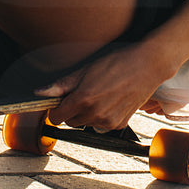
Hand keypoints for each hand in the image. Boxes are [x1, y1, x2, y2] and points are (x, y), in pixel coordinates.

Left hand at [37, 45, 166, 132]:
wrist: (148, 66)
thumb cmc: (117, 63)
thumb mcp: (86, 69)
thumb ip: (62, 85)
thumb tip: (40, 93)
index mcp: (83, 99)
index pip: (56, 116)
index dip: (56, 108)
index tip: (62, 100)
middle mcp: (94, 114)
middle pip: (71, 121)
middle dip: (72, 110)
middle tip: (84, 92)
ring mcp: (108, 121)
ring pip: (86, 123)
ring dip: (88, 113)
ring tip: (100, 94)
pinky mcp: (120, 124)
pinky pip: (102, 125)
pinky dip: (102, 116)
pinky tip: (111, 100)